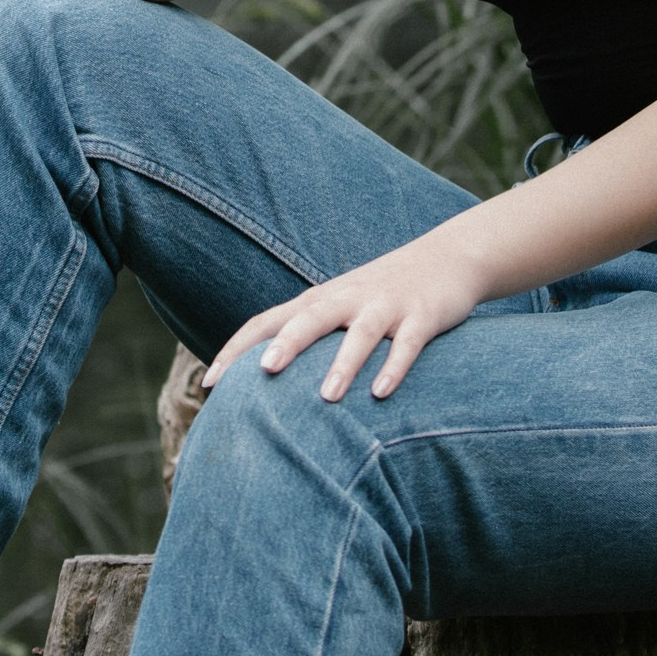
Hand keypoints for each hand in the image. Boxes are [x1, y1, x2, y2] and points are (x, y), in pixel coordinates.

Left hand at [203, 222, 490, 404]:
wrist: (448, 258)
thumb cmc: (381, 294)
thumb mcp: (338, 307)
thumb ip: (302, 334)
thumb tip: (256, 377)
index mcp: (319, 300)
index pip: (267, 321)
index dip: (237, 349)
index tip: (208, 384)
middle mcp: (347, 299)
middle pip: (310, 318)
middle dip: (287, 344)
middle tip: (263, 372)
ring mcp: (386, 306)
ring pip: (361, 333)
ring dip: (343, 364)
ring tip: (327, 397)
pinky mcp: (422, 316)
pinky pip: (407, 343)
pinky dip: (395, 367)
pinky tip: (382, 393)